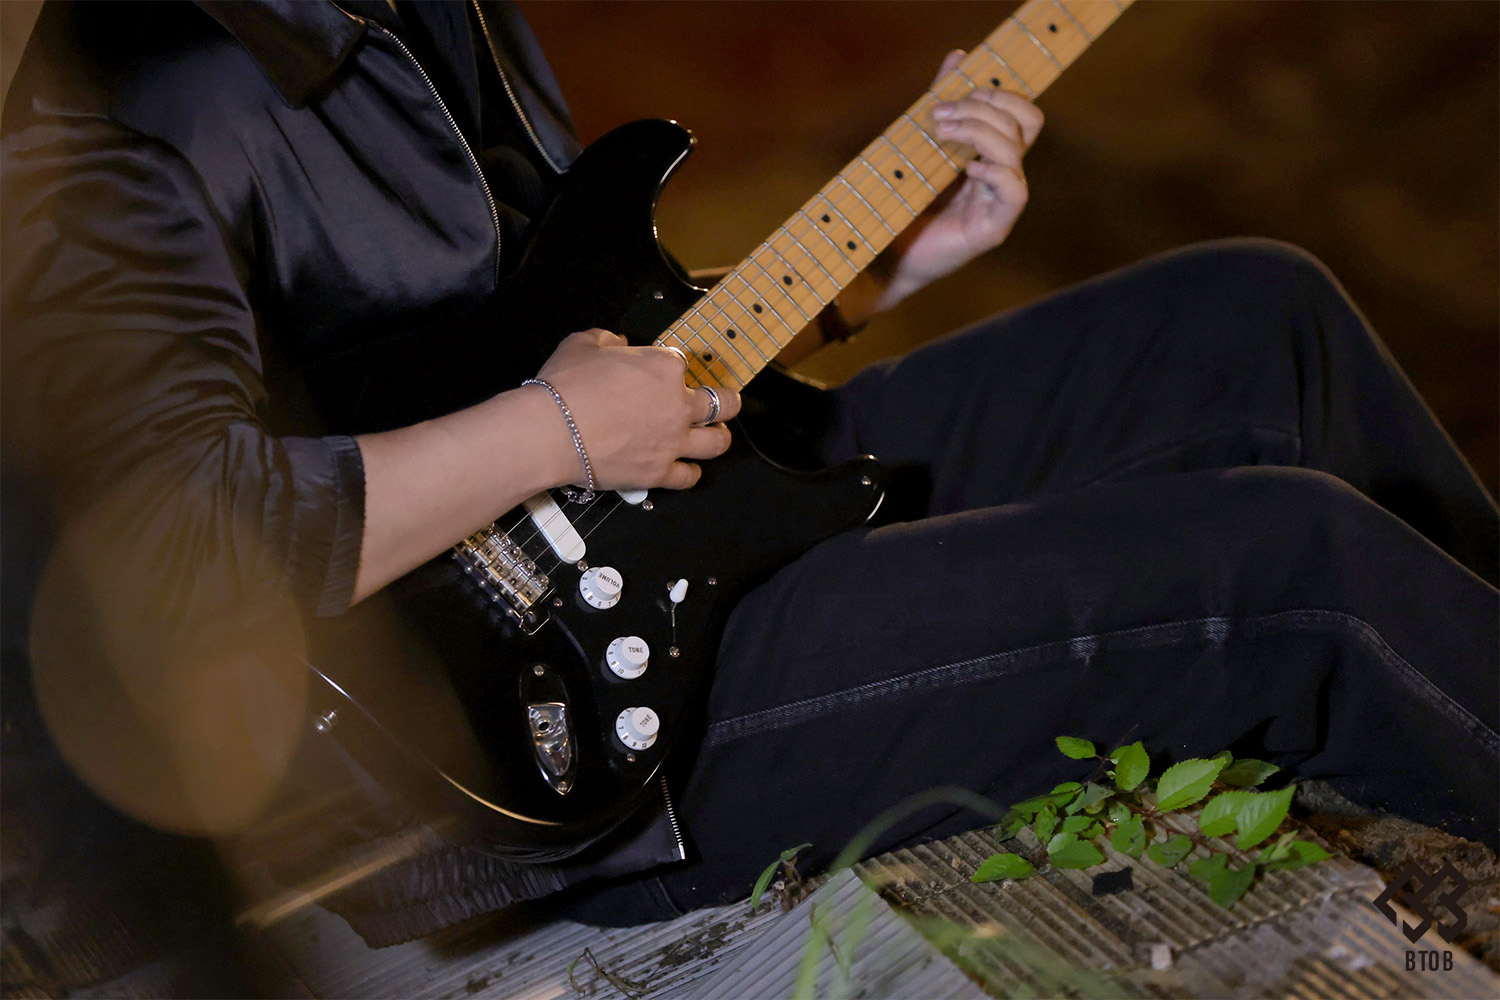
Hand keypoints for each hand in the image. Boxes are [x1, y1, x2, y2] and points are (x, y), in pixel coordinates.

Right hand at [534, 329, 740, 490]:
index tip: (663, 375)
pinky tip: (686, 468)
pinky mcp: (659, 472)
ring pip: (718, 443)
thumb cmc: (565, 386)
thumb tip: (617, 341)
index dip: (672, 369)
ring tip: (715, 436)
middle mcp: (678, 405)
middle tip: (725, 403)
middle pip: (723, 403)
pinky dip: (690, 473)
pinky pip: (689, 477)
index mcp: (665, 367)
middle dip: (727, 401)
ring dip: (719, 437)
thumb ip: (606, 338)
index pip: (681, 364)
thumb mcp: (582, 344)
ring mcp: (672, 441)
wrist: (551, 431)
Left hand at [876, 50, 1044, 308]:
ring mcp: (999, 204)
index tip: (959, 92)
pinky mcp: (992, 229)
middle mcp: (1001, 177)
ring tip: (942, 132)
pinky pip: (1014, 192)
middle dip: (986, 107)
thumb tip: (959, 57)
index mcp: (990, 157)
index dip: (1000, 94)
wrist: (883, 256)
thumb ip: (941, 104)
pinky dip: (994, 171)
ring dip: (979, 131)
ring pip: (1016, 152)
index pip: (1022, 114)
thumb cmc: (901, 204)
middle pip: (1025, 124)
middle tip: (942, 113)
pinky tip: (966, 167)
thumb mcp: (920, 145)